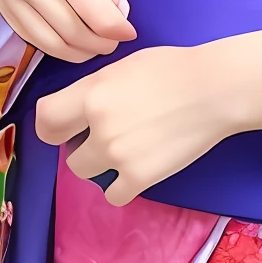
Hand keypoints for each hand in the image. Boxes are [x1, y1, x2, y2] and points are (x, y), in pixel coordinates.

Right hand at [0, 0, 134, 62]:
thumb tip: (116, 10)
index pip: (96, 16)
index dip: (119, 30)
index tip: (132, 30)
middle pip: (72, 35)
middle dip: (101, 43)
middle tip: (118, 36)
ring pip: (47, 41)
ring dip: (76, 48)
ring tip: (97, 39)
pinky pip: (24, 32)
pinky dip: (50, 41)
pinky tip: (68, 34)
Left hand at [32, 22, 261, 207]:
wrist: (216, 89)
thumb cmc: (173, 68)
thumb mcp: (122, 67)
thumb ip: (94, 90)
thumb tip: (79, 110)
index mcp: (91, 93)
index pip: (45, 120)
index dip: (53, 126)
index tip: (66, 128)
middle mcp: (97, 125)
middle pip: (68, 152)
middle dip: (83, 146)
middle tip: (109, 136)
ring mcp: (117, 154)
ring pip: (86, 173)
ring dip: (102, 165)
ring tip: (129, 150)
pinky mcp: (140, 177)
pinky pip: (114, 195)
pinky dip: (124, 185)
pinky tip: (141, 168)